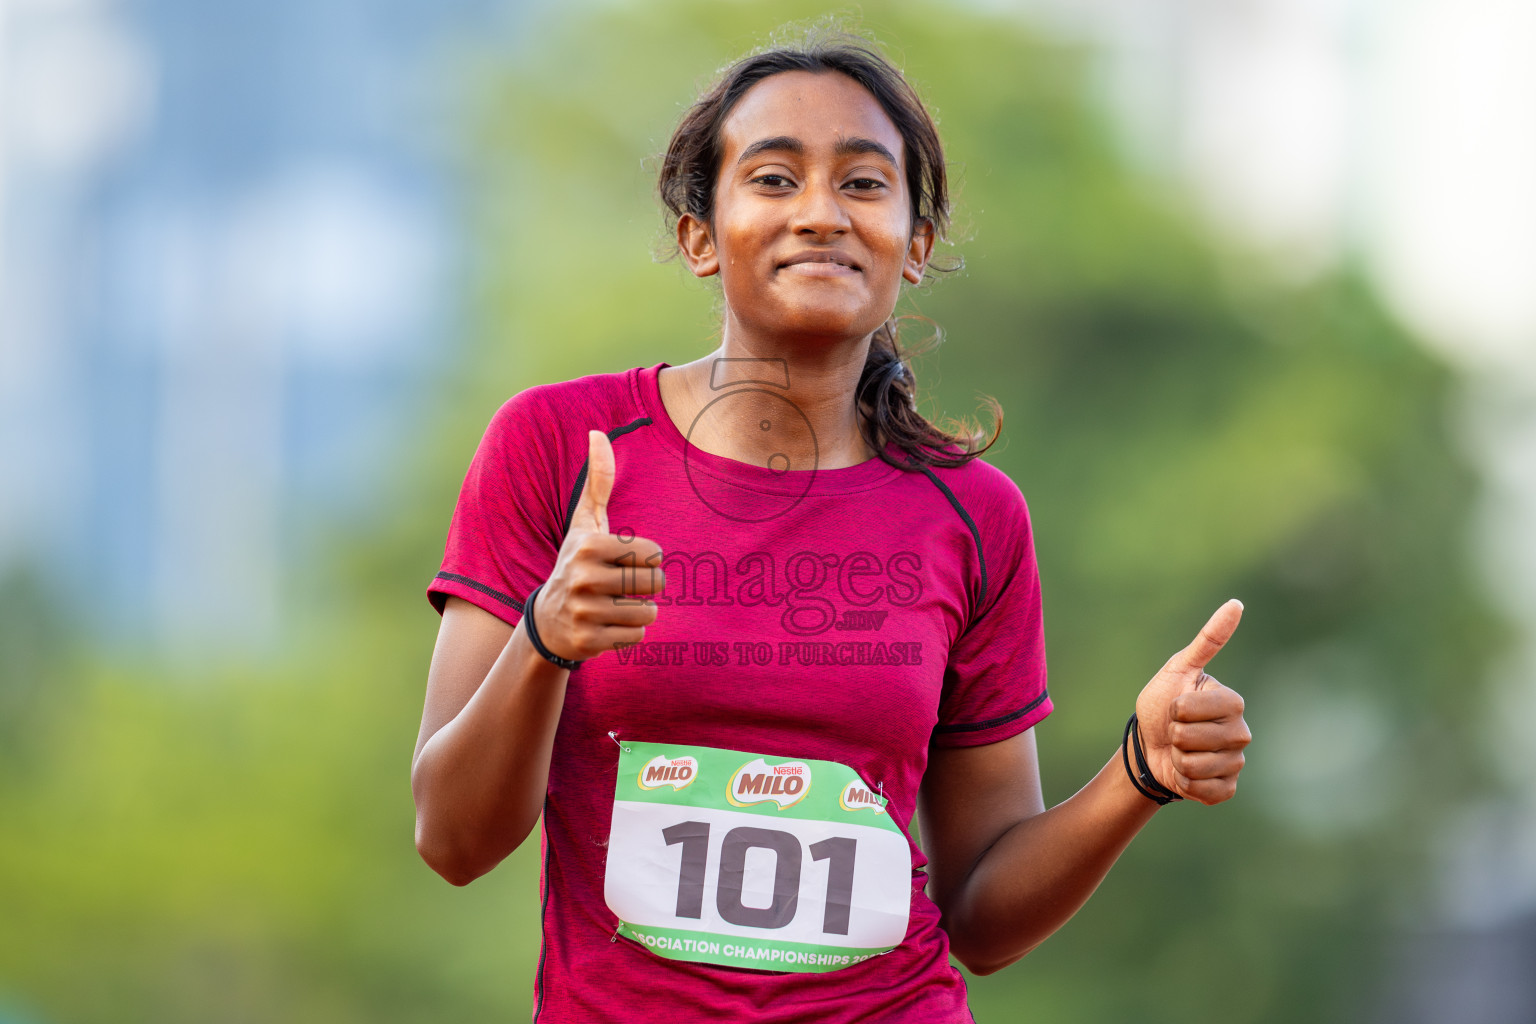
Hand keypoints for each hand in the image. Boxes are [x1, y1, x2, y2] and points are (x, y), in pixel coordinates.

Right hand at [533, 430, 664, 660]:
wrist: (548, 619)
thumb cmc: (577, 561)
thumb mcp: (585, 522)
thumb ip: (598, 480)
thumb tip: (597, 432)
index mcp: (588, 546)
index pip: (653, 554)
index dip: (647, 559)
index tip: (625, 561)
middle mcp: (582, 578)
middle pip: (655, 584)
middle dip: (646, 587)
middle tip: (622, 586)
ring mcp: (583, 612)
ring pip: (648, 613)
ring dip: (640, 611)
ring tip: (615, 605)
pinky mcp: (587, 642)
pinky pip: (636, 638)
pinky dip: (629, 634)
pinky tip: (608, 625)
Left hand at [1132, 600, 1249, 805]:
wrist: (1149, 745)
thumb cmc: (1163, 704)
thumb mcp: (1178, 668)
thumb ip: (1208, 640)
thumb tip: (1236, 603)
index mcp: (1232, 703)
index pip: (1198, 708)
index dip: (1177, 709)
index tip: (1176, 706)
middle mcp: (1241, 733)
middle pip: (1195, 738)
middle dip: (1174, 735)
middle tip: (1175, 731)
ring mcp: (1236, 762)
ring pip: (1197, 765)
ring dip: (1178, 759)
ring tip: (1180, 751)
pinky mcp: (1227, 788)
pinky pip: (1205, 790)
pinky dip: (1186, 783)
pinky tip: (1186, 773)